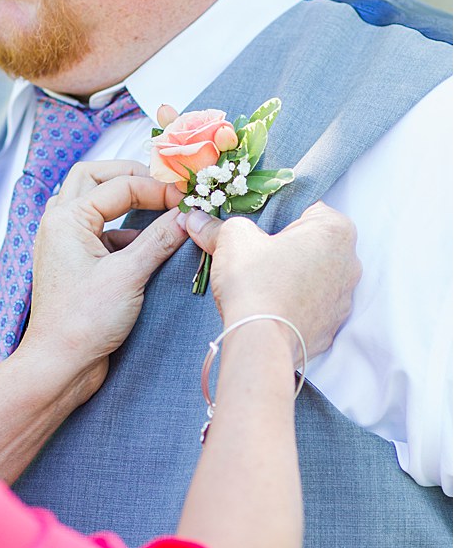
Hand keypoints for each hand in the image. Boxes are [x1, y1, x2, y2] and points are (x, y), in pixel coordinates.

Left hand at [21, 160, 187, 373]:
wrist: (59, 362)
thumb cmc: (85, 319)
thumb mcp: (129, 275)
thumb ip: (160, 240)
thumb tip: (187, 214)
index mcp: (65, 217)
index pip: (118, 185)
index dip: (157, 188)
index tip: (188, 198)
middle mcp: (59, 223)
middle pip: (93, 177)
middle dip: (130, 176)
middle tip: (165, 186)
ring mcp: (63, 242)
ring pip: (93, 202)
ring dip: (124, 200)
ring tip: (161, 208)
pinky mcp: (74, 262)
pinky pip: (99, 231)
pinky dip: (124, 230)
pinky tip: (149, 245)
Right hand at [184, 201, 358, 359]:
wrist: (262, 341)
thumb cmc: (255, 280)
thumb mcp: (231, 240)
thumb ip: (217, 225)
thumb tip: (196, 218)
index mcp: (334, 230)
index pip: (307, 207)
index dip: (277, 214)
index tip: (256, 225)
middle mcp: (350, 261)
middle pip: (313, 242)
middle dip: (287, 244)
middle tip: (256, 252)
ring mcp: (345, 296)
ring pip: (316, 274)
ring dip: (294, 273)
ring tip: (262, 281)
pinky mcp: (334, 323)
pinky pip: (314, 303)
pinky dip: (297, 301)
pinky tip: (271, 304)